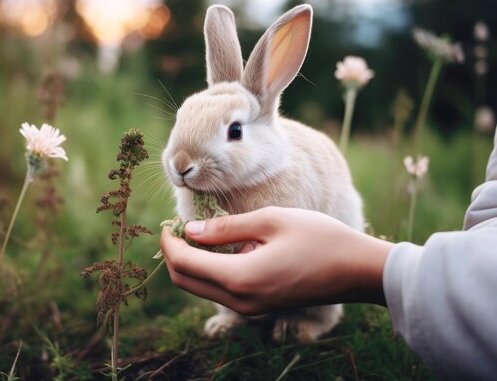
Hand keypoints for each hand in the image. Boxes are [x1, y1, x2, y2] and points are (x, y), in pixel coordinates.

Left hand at [160, 207, 392, 314]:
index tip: (169, 220)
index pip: (184, 264)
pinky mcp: (260, 306)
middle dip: (174, 253)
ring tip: (200, 231)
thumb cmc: (318, 238)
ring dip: (192, 262)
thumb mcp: (270, 221)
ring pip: (201, 287)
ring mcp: (250, 308)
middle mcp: (240, 301)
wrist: (358, 270)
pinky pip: (222, 290)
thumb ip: (226, 227)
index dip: (169, 241)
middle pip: (186, 281)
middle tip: (177, 226)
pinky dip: (211, 269)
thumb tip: (189, 230)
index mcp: (240, 279)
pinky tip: (224, 246)